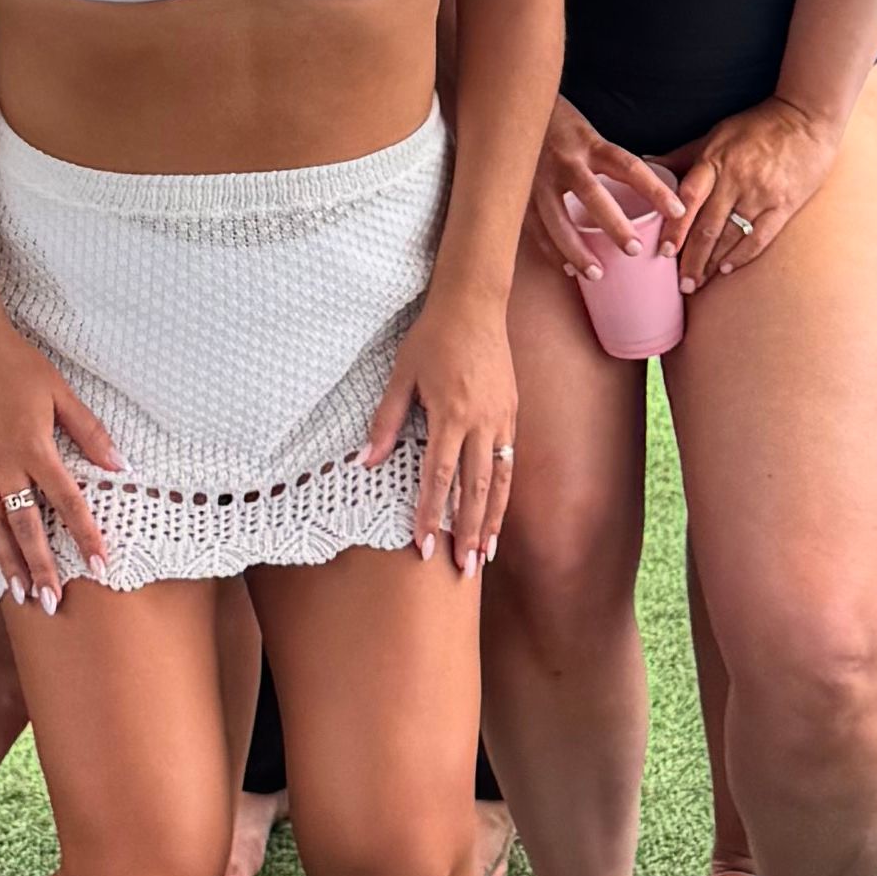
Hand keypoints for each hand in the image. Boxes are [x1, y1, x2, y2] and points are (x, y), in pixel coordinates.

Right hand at [0, 301, 119, 609]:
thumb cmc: (19, 365)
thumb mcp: (62, 393)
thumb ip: (90, 433)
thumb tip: (120, 465)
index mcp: (35, 448)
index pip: (67, 502)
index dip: (86, 536)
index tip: (101, 565)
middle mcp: (3, 465)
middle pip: (25, 527)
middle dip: (40, 567)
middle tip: (51, 603)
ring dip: (7, 562)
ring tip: (19, 593)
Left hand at [365, 273, 516, 576]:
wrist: (475, 304)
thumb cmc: (432, 337)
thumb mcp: (401, 375)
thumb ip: (385, 421)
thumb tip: (364, 462)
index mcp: (449, 413)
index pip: (438, 476)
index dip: (431, 514)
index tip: (424, 546)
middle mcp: (479, 422)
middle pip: (474, 489)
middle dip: (468, 532)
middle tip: (464, 570)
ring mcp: (500, 419)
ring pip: (498, 480)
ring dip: (492, 520)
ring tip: (486, 555)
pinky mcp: (512, 413)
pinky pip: (509, 461)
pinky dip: (504, 492)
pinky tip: (498, 513)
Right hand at [537, 99, 675, 283]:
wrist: (511, 107)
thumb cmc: (558, 125)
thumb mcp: (588, 134)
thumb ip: (608, 161)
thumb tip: (646, 196)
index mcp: (590, 144)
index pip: (630, 167)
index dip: (655, 190)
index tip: (678, 212)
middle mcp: (565, 160)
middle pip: (592, 194)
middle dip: (613, 224)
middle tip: (634, 250)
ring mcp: (538, 177)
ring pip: (556, 219)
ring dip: (576, 249)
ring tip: (597, 274)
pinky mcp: (519, 192)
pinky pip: (534, 227)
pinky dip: (550, 250)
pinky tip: (566, 268)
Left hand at [666, 95, 844, 294]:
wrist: (806, 119)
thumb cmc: (757, 126)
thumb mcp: (716, 134)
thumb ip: (683, 155)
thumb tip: (647, 164)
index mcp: (716, 160)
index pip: (689, 199)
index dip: (676, 227)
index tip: (665, 251)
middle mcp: (736, 179)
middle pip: (709, 226)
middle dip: (692, 259)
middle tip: (682, 283)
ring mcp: (761, 194)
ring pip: (731, 236)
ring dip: (713, 263)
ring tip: (699, 282)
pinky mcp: (784, 204)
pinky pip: (760, 237)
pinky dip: (742, 256)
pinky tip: (727, 269)